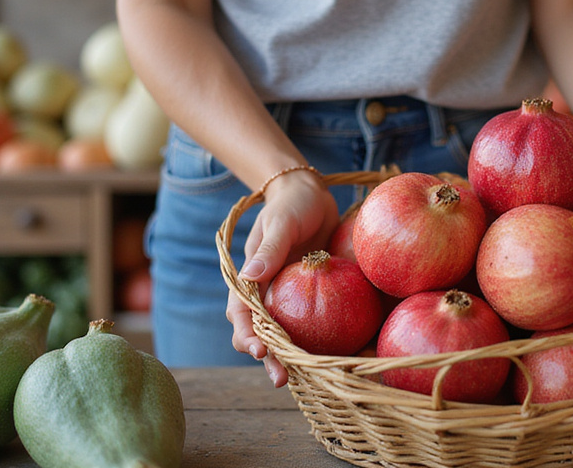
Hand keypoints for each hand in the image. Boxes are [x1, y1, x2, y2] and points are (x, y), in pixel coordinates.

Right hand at [226, 171, 338, 386]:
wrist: (313, 193)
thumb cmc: (293, 203)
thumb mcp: (282, 222)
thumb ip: (269, 248)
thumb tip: (250, 275)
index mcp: (251, 277)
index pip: (242, 312)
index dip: (247, 334)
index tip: (260, 349)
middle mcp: (266, 292)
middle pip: (260, 332)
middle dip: (267, 357)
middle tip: (282, 378)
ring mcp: (287, 297)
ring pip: (284, 333)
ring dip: (290, 356)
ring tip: (304, 379)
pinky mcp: (310, 296)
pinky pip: (310, 321)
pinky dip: (316, 339)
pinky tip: (331, 357)